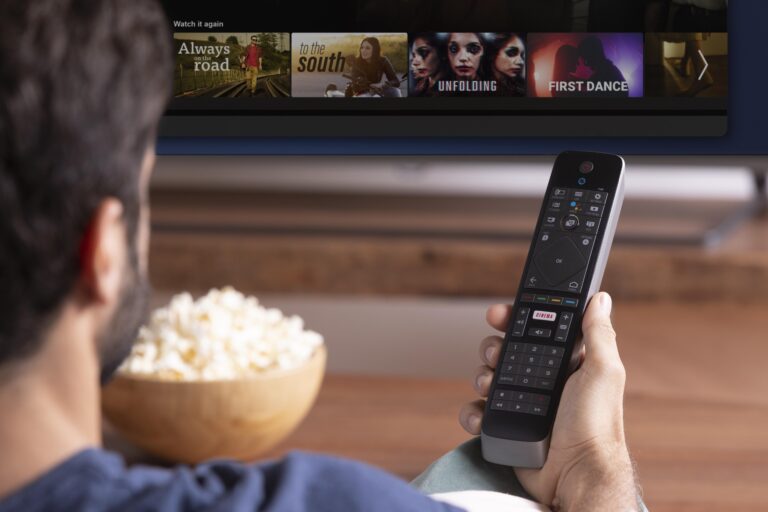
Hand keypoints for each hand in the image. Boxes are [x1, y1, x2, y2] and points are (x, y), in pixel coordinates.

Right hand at [459, 293, 638, 510]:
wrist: (575, 473)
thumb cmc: (596, 425)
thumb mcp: (603, 371)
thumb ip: (598, 334)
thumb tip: (600, 299)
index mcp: (563, 363)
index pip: (533, 330)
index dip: (514, 319)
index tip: (500, 314)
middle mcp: (541, 381)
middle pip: (504, 350)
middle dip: (493, 347)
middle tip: (497, 354)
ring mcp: (520, 403)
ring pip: (487, 377)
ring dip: (481, 376)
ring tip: (490, 386)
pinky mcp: (505, 427)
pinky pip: (478, 412)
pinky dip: (473, 412)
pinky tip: (483, 416)